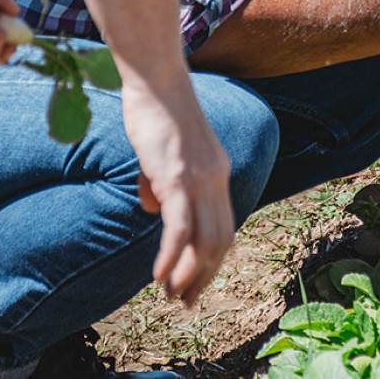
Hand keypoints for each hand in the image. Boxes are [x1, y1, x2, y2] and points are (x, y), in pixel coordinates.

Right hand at [121, 73, 233, 305]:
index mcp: (217, 170)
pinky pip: (180, 229)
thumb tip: (155, 208)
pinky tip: (159, 275)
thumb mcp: (165, 151)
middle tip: (186, 301)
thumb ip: (163, 180)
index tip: (197, 282)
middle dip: (205, 276)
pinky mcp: (176, 177)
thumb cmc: (156, 110)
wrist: (156, 78)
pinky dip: (171, 258)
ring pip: (205, 241)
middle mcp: (215, 177)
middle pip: (221, 240)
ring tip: (172, 295)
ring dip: (189, 274)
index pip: (224, 225)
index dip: (213, 259)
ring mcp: (198, 178)